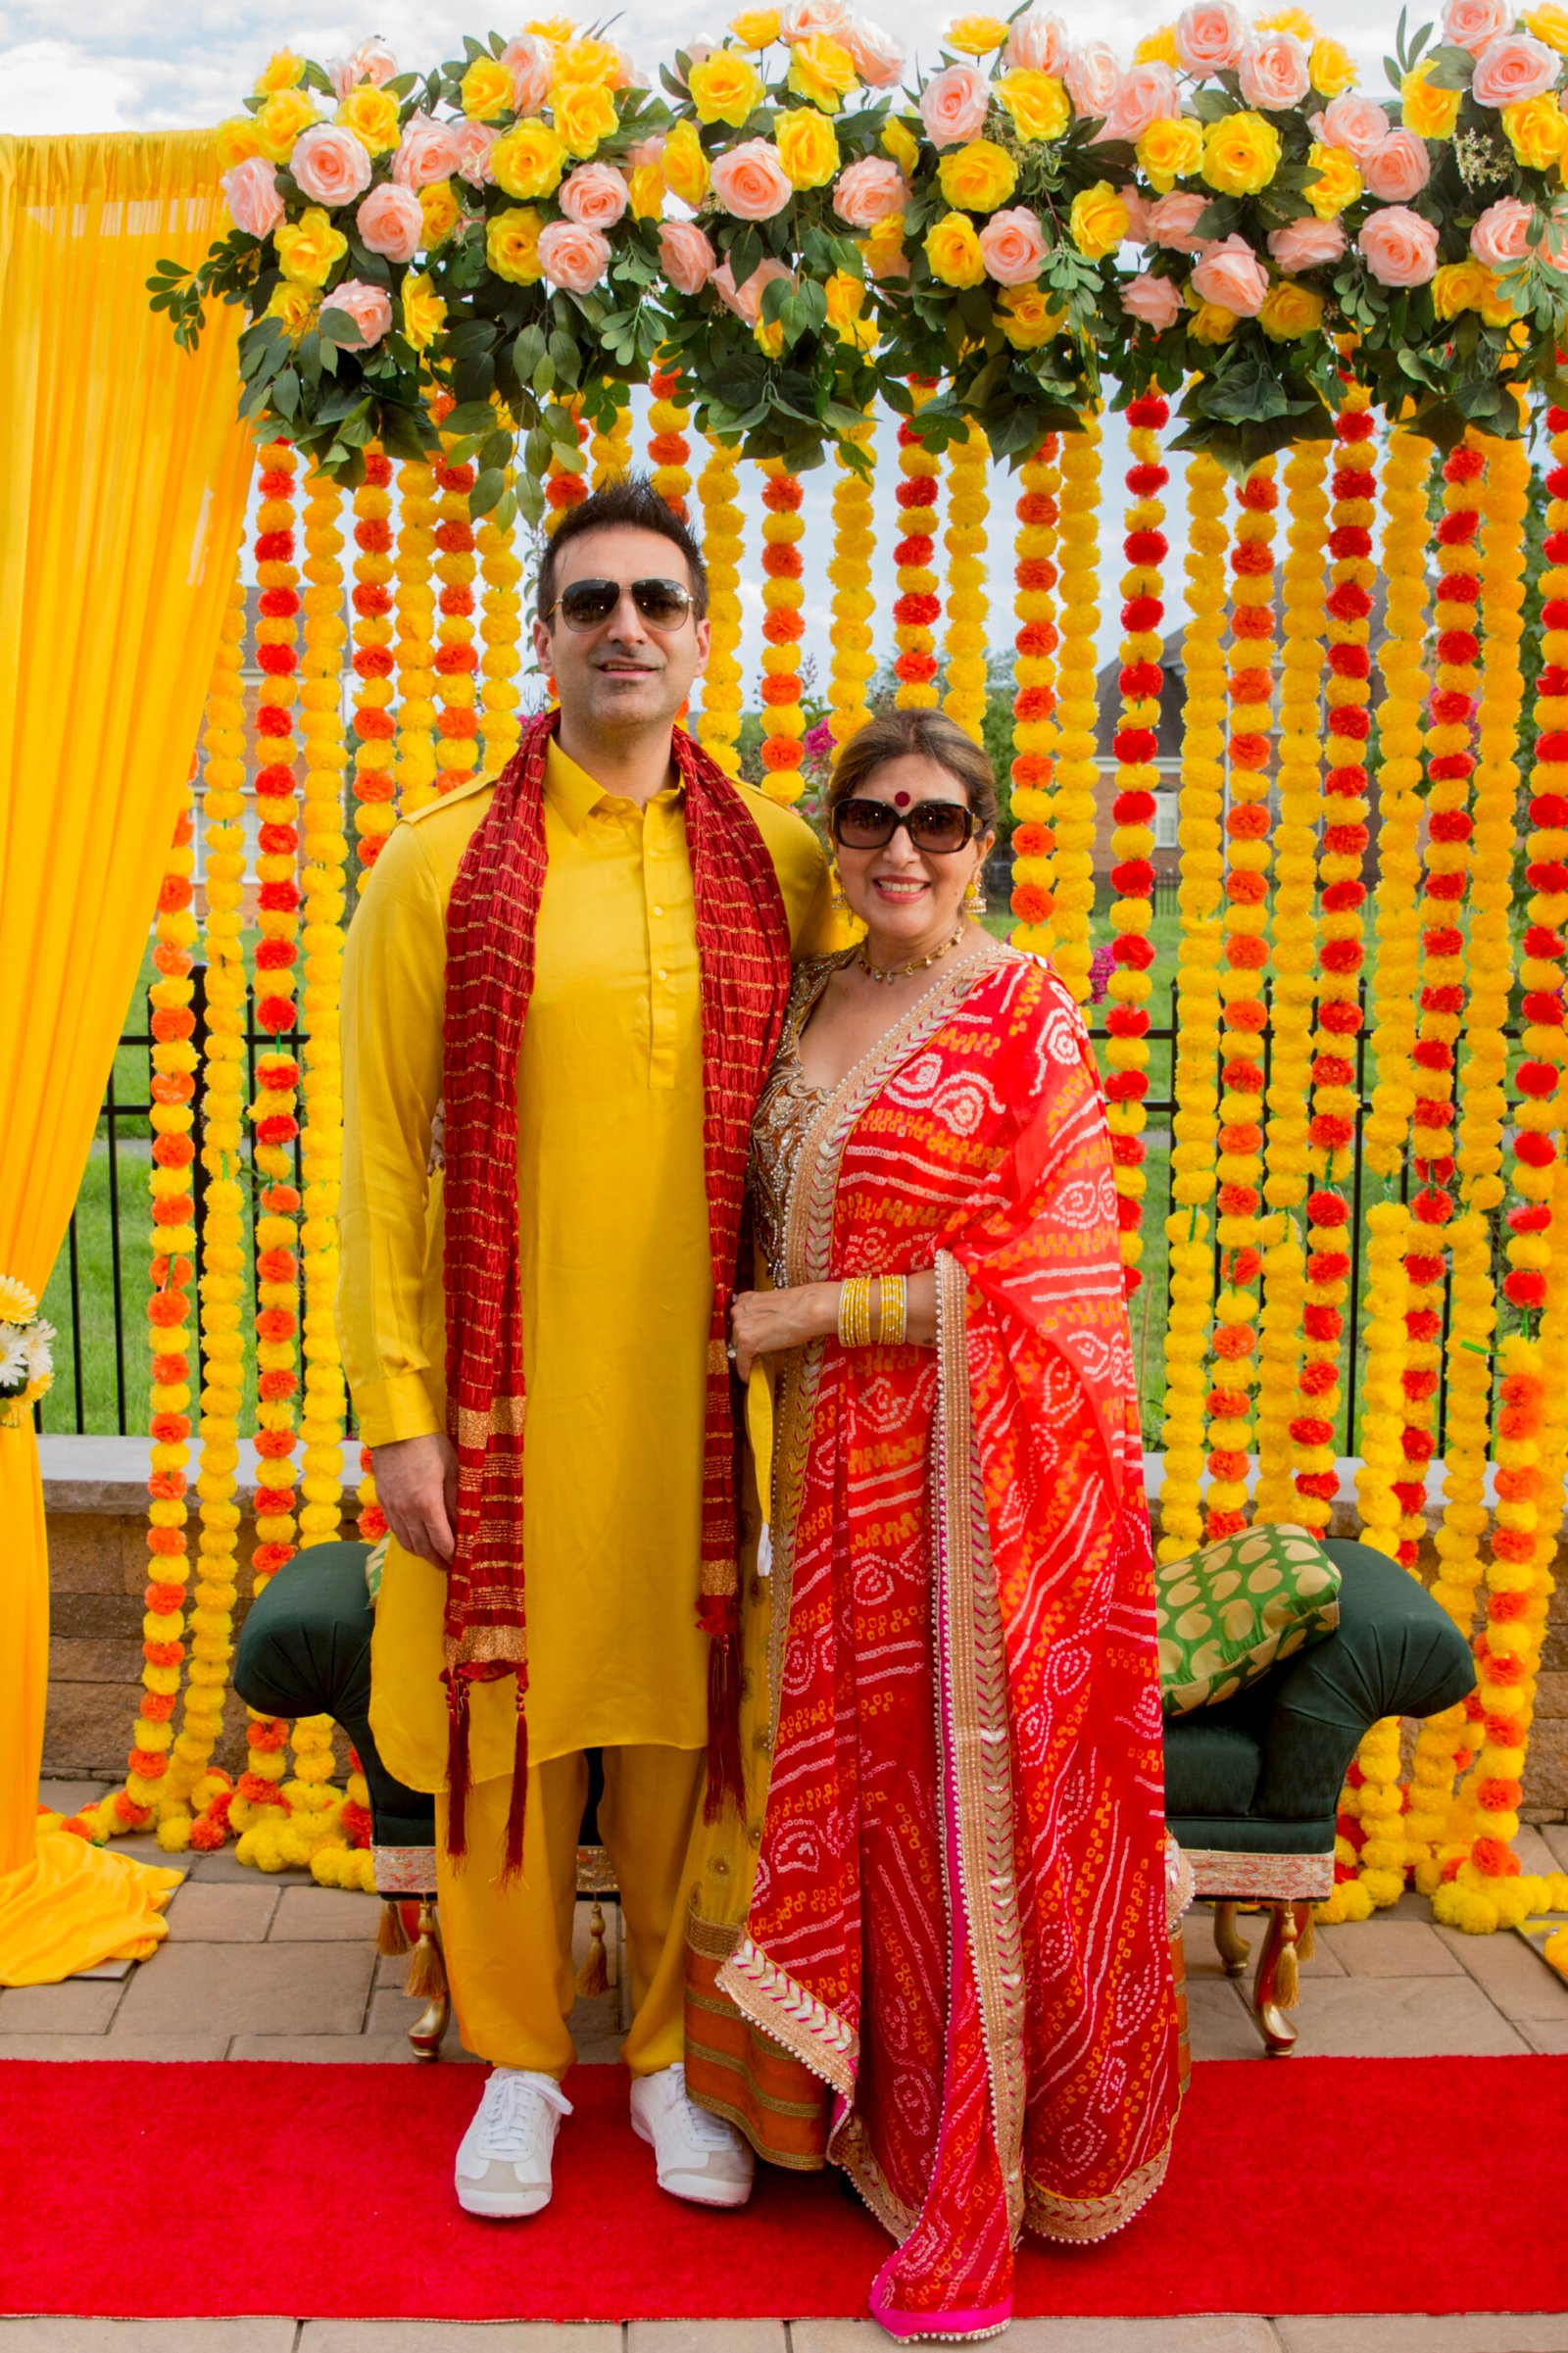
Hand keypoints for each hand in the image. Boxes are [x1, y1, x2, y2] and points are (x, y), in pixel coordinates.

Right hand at [372, 1432, 457, 1568]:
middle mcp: (407, 1511)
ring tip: (434, 1557)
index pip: (442, 1542)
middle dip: (438, 1561)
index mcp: (428, 1504)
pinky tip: (416, 1540)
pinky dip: (407, 1541)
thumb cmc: (429, 1445)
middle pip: (423, 1549)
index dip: (452, 1555)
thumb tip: (464, 1525)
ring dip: (422, 1554)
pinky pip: (395, 1531)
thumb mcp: (452, 1470)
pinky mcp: (384, 1502)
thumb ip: (457, 1501)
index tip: (461, 1561)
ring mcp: (393, 1508)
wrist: (396, 1429)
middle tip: (449, 1566)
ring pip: (407, 1543)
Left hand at [730, 1284, 834, 1380]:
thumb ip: (765, 1314)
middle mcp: (739, 1310)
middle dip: (745, 1343)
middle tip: (755, 1354)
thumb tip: (767, 1328)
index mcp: (747, 1299)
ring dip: (745, 1357)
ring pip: (737, 1347)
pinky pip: (741, 1361)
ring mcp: (740, 1326)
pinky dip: (744, 1371)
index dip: (745, 1330)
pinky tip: (748, 1378)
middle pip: (736, 1333)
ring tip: (754, 1366)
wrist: (807, 1310)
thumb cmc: (800, 1306)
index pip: (739, 1318)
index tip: (750, 1339)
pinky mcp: (746, 1342)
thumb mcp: (776, 1306)